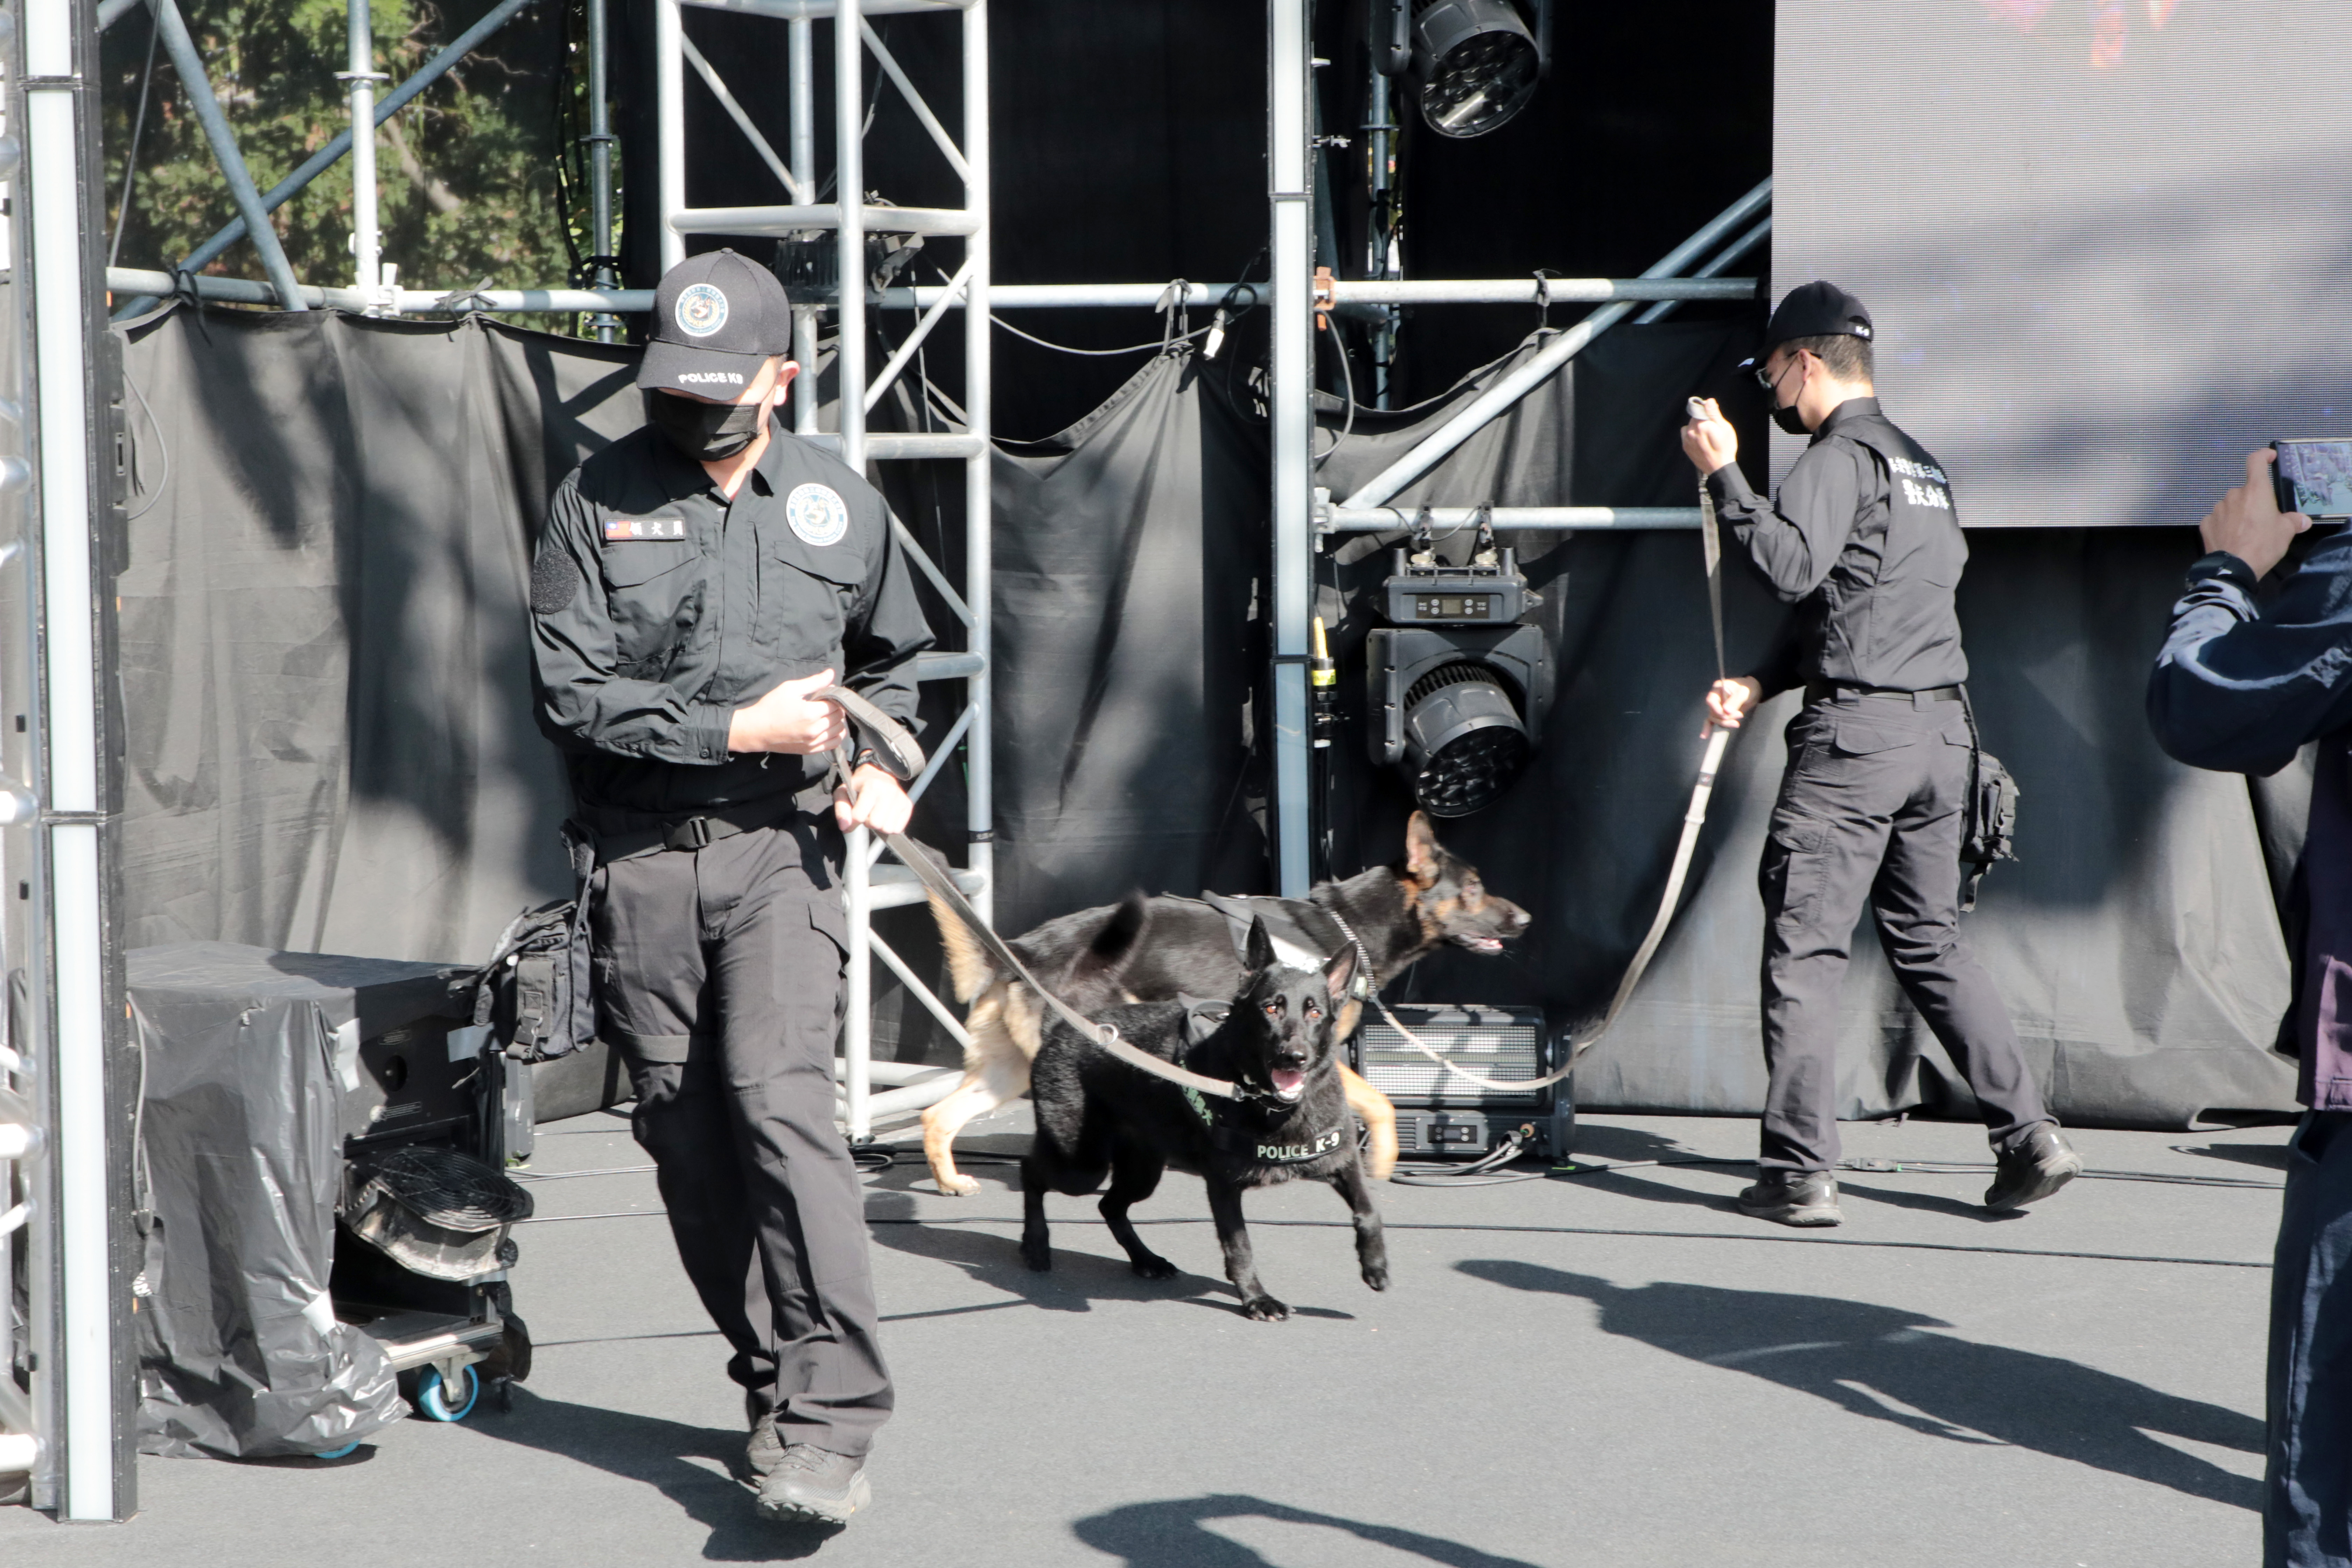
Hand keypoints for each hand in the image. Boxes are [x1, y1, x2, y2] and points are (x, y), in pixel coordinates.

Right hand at [727, 669, 847, 754]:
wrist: (756, 730)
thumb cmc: (771, 706)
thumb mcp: (790, 688)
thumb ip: (814, 682)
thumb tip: (831, 674)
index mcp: (810, 713)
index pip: (835, 704)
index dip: (834, 697)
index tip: (827, 694)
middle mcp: (815, 729)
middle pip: (838, 717)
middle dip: (836, 708)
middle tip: (827, 703)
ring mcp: (813, 742)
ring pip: (839, 731)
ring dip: (838, 721)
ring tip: (829, 715)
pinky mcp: (810, 750)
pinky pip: (834, 744)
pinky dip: (837, 736)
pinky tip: (831, 729)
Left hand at [835, 764, 912, 834]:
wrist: (879, 774)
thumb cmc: (859, 785)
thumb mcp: (844, 792)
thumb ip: (841, 810)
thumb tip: (845, 827)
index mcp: (872, 786)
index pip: (859, 816)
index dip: (853, 820)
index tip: (854, 814)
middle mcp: (889, 791)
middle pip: (875, 824)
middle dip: (868, 822)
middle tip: (867, 812)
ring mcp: (900, 798)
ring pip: (887, 828)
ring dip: (879, 825)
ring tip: (877, 813)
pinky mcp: (908, 805)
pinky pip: (897, 829)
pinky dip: (890, 826)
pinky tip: (886, 816)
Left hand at [1681, 396, 1737, 476]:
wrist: (1719, 468)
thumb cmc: (1725, 447)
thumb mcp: (1725, 428)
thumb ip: (1714, 414)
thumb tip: (1708, 401)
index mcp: (1702, 424)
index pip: (1700, 409)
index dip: (1707, 411)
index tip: (1713, 417)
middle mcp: (1691, 431)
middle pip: (1694, 417)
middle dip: (1702, 419)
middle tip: (1712, 429)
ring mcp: (1687, 439)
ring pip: (1690, 425)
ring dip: (1696, 427)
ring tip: (1706, 435)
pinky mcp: (1685, 447)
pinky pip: (1686, 434)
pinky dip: (1691, 434)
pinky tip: (1700, 440)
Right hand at [1702, 676, 1761, 736]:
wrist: (1754, 691)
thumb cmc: (1749, 688)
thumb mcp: (1743, 692)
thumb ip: (1735, 701)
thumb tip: (1726, 711)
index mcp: (1718, 689)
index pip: (1711, 701)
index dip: (1717, 709)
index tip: (1726, 715)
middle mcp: (1715, 698)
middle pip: (1713, 712)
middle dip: (1725, 718)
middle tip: (1739, 715)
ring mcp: (1717, 706)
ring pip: (1714, 718)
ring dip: (1724, 723)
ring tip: (1737, 723)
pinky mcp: (1721, 714)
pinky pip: (1712, 721)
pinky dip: (1708, 728)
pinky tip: (1704, 736)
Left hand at [2199, 449, 2309, 580]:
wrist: (2234, 568)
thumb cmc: (2263, 545)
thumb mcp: (2286, 532)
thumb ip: (2293, 521)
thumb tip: (2301, 520)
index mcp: (2255, 491)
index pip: (2255, 462)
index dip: (2262, 456)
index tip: (2268, 457)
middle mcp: (2233, 495)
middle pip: (2245, 491)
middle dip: (2253, 502)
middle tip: (2262, 520)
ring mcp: (2217, 509)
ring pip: (2231, 506)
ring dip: (2238, 514)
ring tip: (2246, 533)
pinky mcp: (2205, 524)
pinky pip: (2218, 519)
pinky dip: (2224, 525)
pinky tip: (2231, 538)